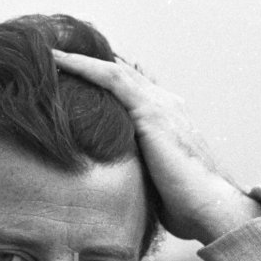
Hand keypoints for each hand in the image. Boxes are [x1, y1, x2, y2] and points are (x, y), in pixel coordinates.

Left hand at [52, 50, 260, 243]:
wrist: (212, 207)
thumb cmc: (188, 208)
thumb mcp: (157, 186)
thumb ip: (140, 176)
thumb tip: (119, 190)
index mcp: (169, 122)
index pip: (135, 92)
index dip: (107, 82)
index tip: (81, 78)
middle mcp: (166, 105)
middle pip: (123, 74)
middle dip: (90, 63)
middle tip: (57, 55)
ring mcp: (160, 104)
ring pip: (113, 70)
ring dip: (79, 59)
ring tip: (48, 52)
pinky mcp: (150, 110)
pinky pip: (110, 77)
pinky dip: (82, 66)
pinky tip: (57, 61)